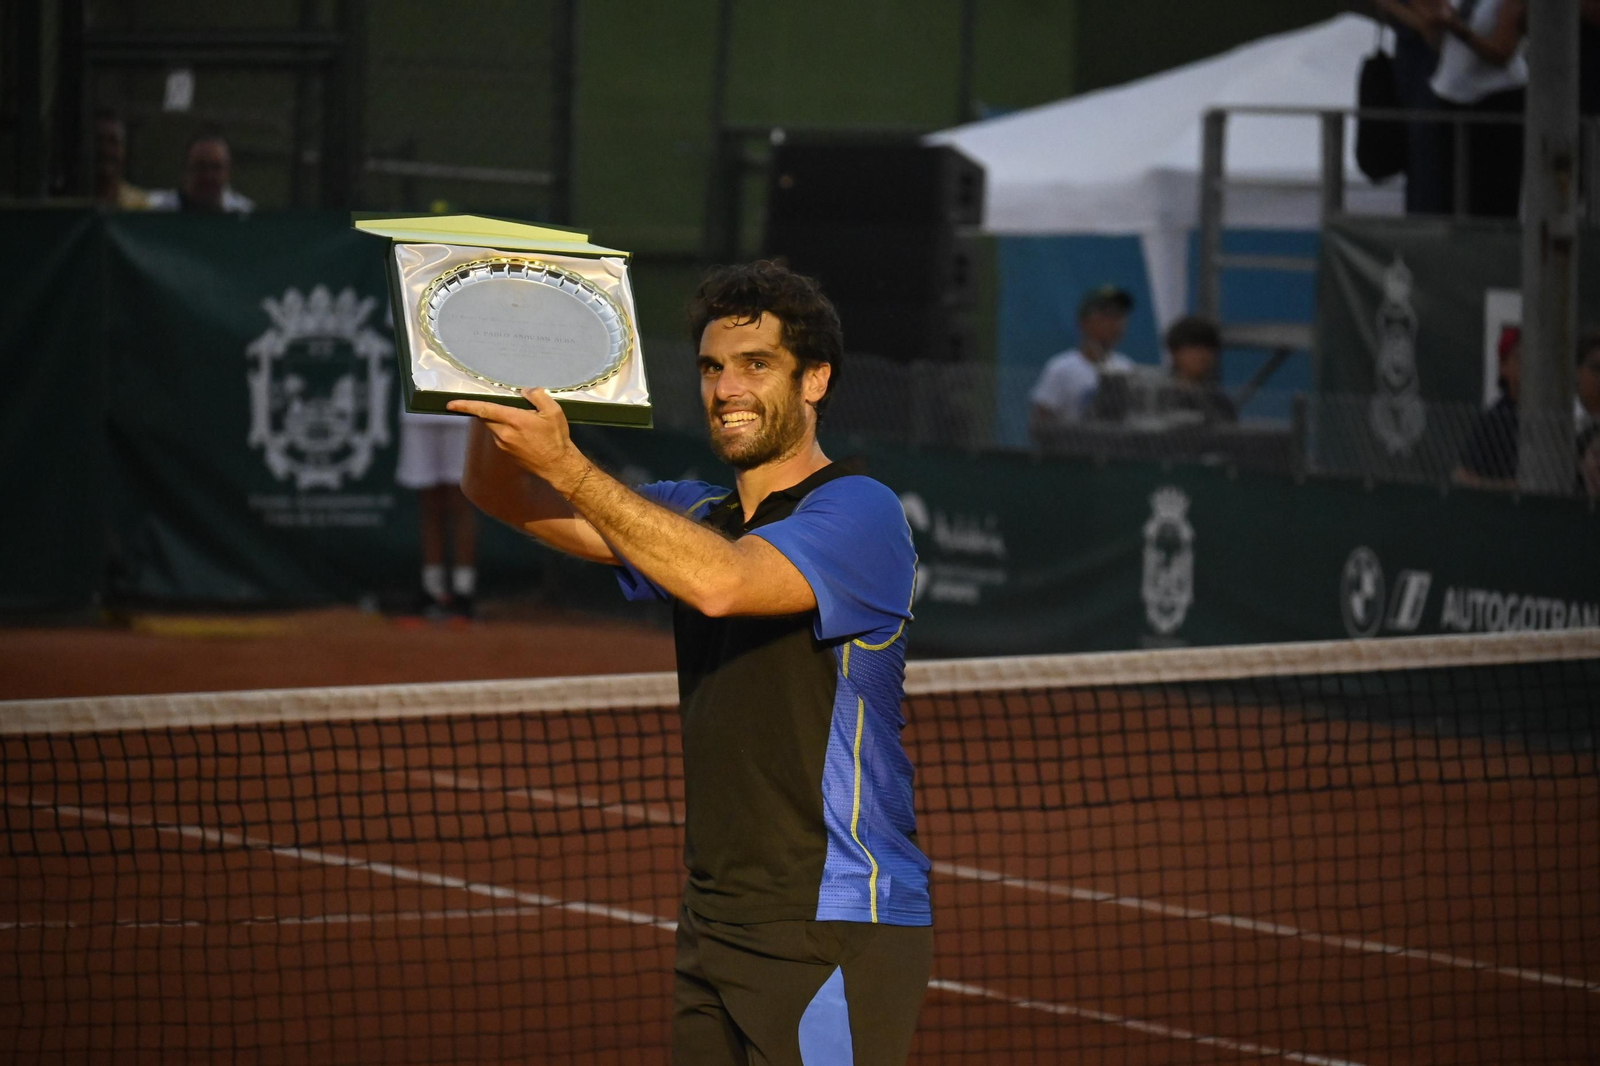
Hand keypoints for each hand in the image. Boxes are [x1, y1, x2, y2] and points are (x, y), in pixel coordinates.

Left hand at [447, 387, 592, 497]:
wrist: (557, 466)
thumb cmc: (556, 439)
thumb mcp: (553, 412)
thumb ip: (537, 396)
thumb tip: (525, 391)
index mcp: (514, 420)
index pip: (484, 410)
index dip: (465, 406)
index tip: (451, 404)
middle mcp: (504, 433)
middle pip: (485, 417)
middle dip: (487, 409)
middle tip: (500, 405)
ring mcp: (503, 444)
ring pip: (493, 426)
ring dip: (500, 420)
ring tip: (522, 421)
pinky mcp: (506, 452)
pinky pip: (500, 436)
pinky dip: (506, 430)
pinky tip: (523, 433)